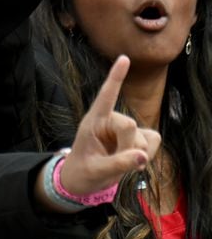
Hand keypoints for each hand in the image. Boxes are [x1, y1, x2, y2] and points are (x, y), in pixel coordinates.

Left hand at [58, 56, 160, 199]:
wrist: (84, 180)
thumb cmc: (84, 171)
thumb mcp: (96, 171)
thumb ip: (117, 164)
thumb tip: (141, 156)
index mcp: (93, 121)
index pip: (105, 96)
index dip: (116, 78)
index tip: (124, 58)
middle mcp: (110, 120)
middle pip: (130, 126)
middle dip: (126, 147)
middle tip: (112, 161)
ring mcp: (126, 128)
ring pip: (145, 137)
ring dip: (136, 154)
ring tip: (118, 161)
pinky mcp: (139, 137)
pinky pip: (154, 141)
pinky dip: (147, 155)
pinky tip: (133, 160)